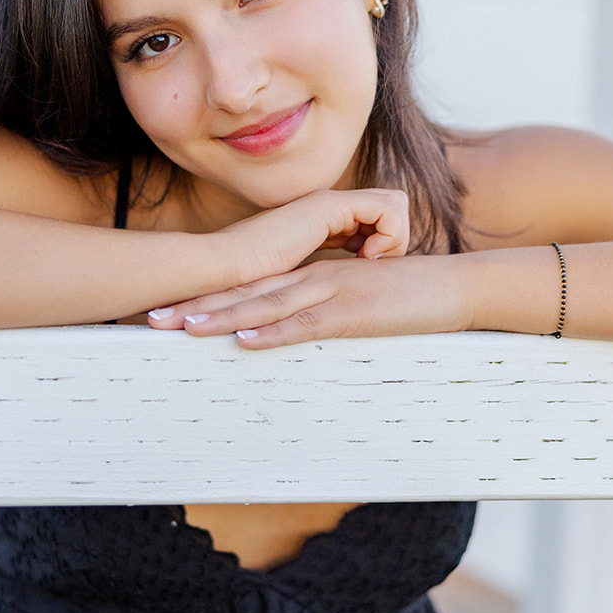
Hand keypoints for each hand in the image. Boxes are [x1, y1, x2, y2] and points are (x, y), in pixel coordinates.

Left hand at [147, 253, 470, 348]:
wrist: (455, 286)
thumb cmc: (411, 297)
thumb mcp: (360, 300)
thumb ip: (328, 308)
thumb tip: (300, 328)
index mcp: (313, 274)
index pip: (252, 286)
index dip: (211, 296)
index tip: (173, 308)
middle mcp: (314, 277)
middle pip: (247, 293)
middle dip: (200, 306)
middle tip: (157, 319)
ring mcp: (332, 291)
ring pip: (267, 304)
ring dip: (224, 316)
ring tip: (186, 328)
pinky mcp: (353, 311)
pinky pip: (307, 321)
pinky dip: (274, 330)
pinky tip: (246, 338)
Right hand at [214, 188, 410, 287]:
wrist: (224, 265)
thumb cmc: (249, 280)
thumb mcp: (297, 274)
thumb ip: (318, 270)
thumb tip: (341, 287)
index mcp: (322, 218)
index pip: (376, 217)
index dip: (385, 242)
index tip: (371, 270)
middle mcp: (329, 204)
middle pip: (392, 202)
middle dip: (397, 235)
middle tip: (378, 265)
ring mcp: (329, 201)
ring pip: (395, 203)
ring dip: (395, 236)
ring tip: (372, 262)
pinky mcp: (330, 206)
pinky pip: (387, 209)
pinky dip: (388, 235)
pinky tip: (366, 258)